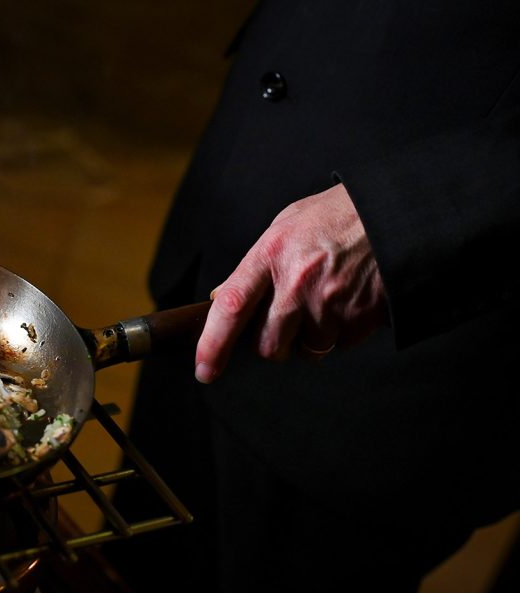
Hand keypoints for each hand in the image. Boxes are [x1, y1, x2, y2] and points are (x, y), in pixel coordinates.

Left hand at [194, 183, 387, 383]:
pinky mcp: (361, 317)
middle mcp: (297, 281)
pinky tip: (351, 300)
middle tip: (289, 318)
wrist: (399, 212)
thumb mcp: (287, 225)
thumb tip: (222, 298)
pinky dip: (342, 332)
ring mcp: (331, 302)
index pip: (231, 307)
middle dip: (274, 342)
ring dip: (311, 338)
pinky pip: (340, 345)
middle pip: (268, 345)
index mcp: (271, 253)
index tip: (204, 370)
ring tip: (327, 299)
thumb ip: (255, 264)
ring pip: (306, 350)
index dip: (212, 344)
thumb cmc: (338, 216)